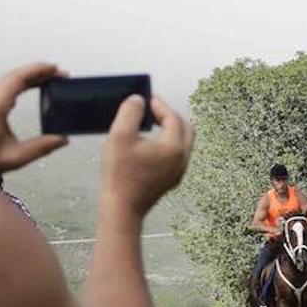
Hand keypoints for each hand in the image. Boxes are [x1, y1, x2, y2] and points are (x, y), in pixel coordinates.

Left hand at [0, 62, 68, 172]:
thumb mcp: (14, 158)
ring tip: (51, 79)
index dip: (40, 71)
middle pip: (16, 74)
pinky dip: (21, 81)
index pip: (19, 78)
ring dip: (30, 75)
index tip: (58, 70)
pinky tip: (31, 87)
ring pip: (10, 77)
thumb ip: (41, 148)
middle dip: (40, 71)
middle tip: (61, 74)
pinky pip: (4, 83)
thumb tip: (63, 139)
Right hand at [100, 96, 193, 217]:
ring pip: (183, 143)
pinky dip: (168, 143)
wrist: (122, 208)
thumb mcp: (120, 136)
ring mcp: (179, 171)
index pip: (173, 118)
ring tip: (151, 124)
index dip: (160, 105)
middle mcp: (182, 159)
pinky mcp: (171, 180)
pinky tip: (150, 144)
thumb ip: (130, 112)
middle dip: (170, 115)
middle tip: (152, 110)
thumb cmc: (120, 174)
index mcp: (174, 147)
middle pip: (186, 129)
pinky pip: (176, 155)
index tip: (147, 99)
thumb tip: (138, 100)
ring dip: (171, 129)